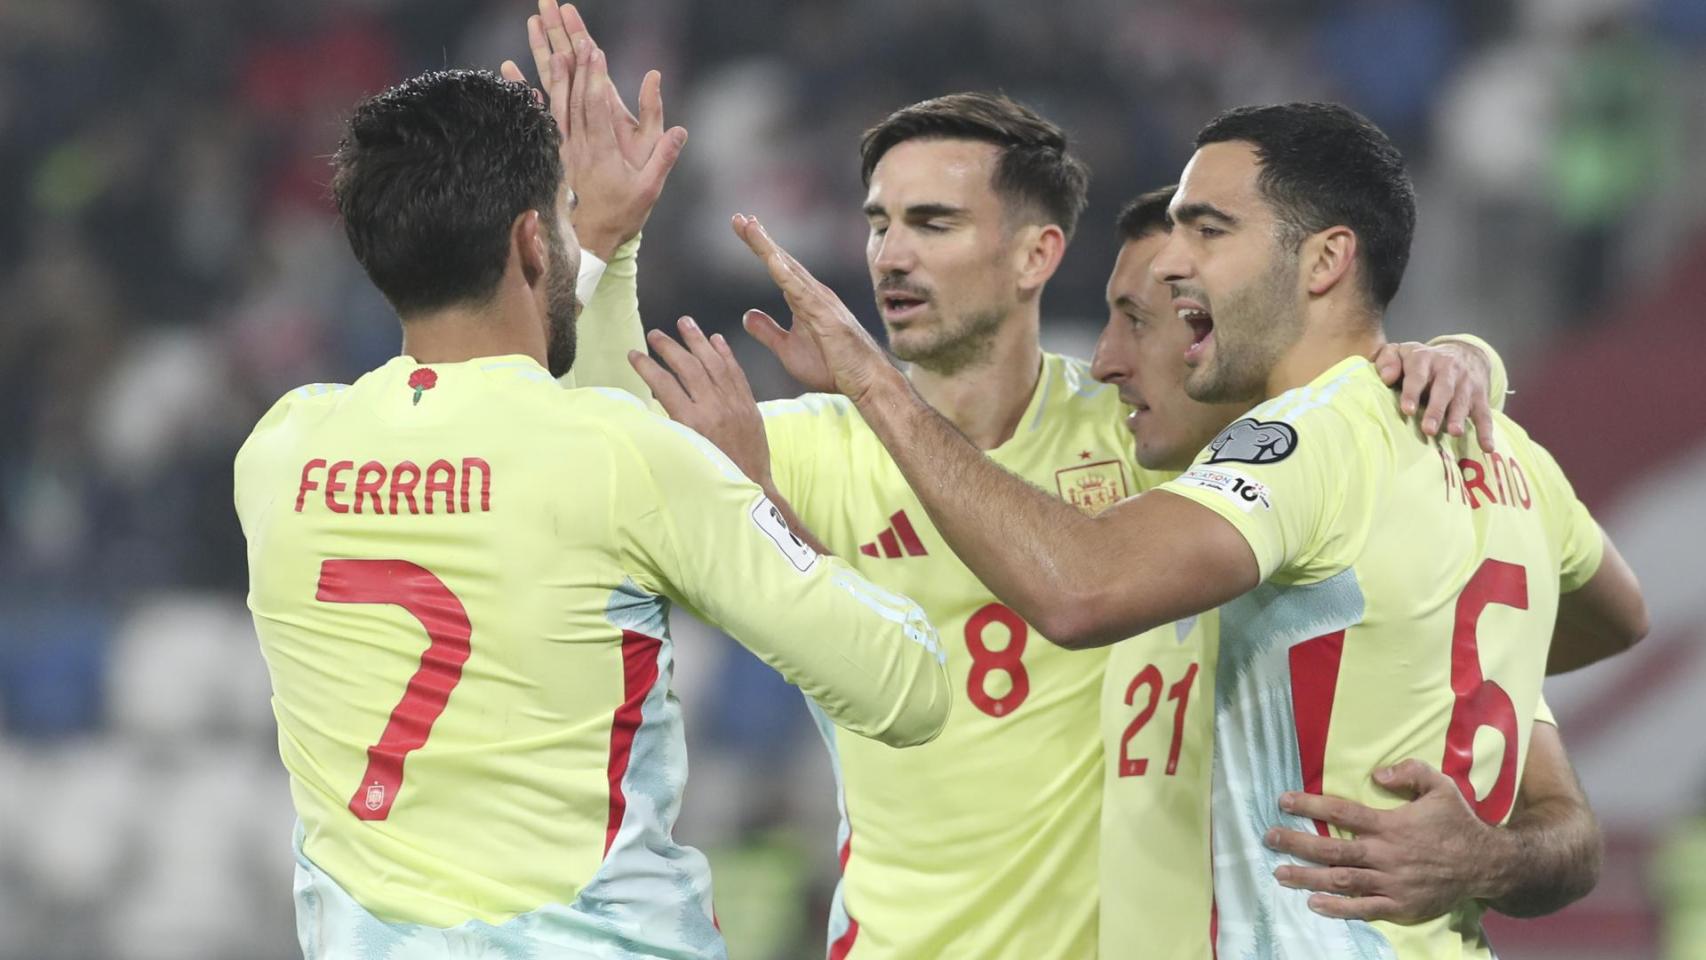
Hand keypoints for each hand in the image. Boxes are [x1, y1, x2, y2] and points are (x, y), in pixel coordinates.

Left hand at [500, 2, 686, 259]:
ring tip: (549, 41)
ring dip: (552, 70)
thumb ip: (663, 156)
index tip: (592, 50)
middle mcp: (577, 145)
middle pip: (572, 96)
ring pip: (553, 102)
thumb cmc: (622, 215)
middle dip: (572, 61)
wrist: (588, 241)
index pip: (596, 106)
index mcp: (602, 151)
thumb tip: (680, 130)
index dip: (594, 77)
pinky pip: (537, 118)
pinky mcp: (551, 152)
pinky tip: (511, 71)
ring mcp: (561, 148)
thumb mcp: (650, 190)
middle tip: (570, 31)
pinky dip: (525, 93)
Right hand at [628, 316, 772, 486]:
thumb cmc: (713, 475)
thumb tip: (658, 394)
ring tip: (685, 322)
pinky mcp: (749, 404)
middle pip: (688, 367)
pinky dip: (725, 353)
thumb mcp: (685, 450)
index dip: (647, 366)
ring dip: (697, 340)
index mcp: (692, 423)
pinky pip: (736, 372)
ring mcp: (734, 404)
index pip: (664, 384)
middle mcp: (713, 408)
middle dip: (669, 347)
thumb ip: (672, 421)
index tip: (634, 354)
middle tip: (655, 334)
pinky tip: (716, 339)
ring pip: (714, 362)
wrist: (751, 486)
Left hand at [732, 214, 899, 403]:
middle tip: (738, 218)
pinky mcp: (826, 317)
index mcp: (803, 300)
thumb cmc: (833, 366)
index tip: (742, 227)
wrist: (865, 382)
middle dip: (760, 239)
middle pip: (782, 261)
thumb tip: (747, 314)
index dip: (760, 247)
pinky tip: (771, 260)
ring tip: (750, 227)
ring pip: (790, 269)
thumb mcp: (788, 349)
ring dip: (769, 248)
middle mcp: (813, 294)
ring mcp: (821, 302)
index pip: (778, 268)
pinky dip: (786, 274)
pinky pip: (802, 292)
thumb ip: (768, 331)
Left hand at [1265, 759, 1497, 923]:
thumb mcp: (1440, 786)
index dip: (1310, 806)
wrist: (1488, 864)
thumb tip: (1376, 773)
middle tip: (1269, 838)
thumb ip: (1409, 772)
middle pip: (1333, 849)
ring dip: (1308, 878)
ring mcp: (1393, 883)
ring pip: (1342, 881)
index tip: (1283, 801)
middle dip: (1297, 843)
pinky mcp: (1401, 906)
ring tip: (1280, 873)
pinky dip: (1337, 908)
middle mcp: (1387, 854)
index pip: (1342, 812)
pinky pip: (1364, 909)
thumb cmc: (1458, 822)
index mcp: (1392, 824)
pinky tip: (1313, 903)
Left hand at [1373, 340, 1495, 451]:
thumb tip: (1386, 378)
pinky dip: (1486, 431)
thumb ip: (1387, 360)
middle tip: (1428, 429)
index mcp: (1424, 359)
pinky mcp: (1480, 396)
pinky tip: (1487, 447)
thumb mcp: (1402, 352)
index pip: (1417, 376)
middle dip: (1436, 410)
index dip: (1412, 392)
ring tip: (1454, 432)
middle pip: (1443, 389)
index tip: (1407, 410)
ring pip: (1462, 401)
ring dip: (1458, 417)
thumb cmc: (1422, 360)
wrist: (1464, 352)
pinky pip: (1484, 414)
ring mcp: (1466, 383)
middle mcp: (1448, 369)